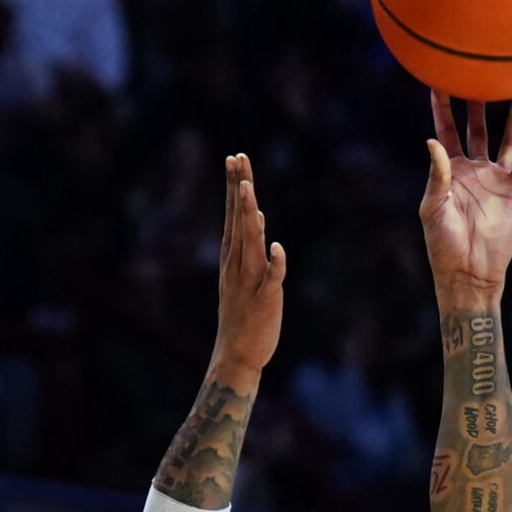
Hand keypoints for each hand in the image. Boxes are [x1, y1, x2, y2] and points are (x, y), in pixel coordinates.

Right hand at [212, 154, 286, 375]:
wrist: (237, 353)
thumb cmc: (242, 314)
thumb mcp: (244, 274)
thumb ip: (250, 245)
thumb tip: (258, 215)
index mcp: (233, 256)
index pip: (233, 213)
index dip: (235, 186)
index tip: (235, 159)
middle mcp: (239, 263)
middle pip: (238, 219)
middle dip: (238, 188)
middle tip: (237, 158)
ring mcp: (251, 279)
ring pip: (251, 242)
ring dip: (249, 216)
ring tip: (249, 190)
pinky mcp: (266, 298)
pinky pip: (272, 277)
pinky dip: (275, 263)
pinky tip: (278, 246)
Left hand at [421, 93, 511, 306]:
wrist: (469, 273)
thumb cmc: (443, 244)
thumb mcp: (433, 208)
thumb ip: (437, 174)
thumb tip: (432, 141)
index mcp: (450, 171)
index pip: (446, 131)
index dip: (443, 108)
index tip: (439, 81)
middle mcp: (474, 171)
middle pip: (478, 129)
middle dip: (479, 103)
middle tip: (482, 74)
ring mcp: (496, 181)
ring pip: (507, 141)